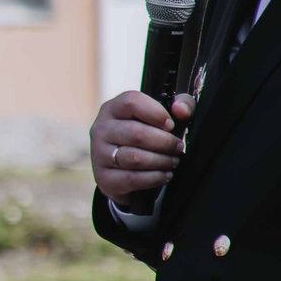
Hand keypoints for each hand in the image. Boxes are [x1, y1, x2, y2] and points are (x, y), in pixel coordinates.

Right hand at [89, 90, 195, 206]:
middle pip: (136, 133)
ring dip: (161, 161)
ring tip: (173, 161)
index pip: (131, 102)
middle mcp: (101, 129)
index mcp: (112, 109)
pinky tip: (165, 174)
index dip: (156, 113)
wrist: (118, 168)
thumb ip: (181, 105)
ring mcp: (99, 154)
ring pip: (135, 158)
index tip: (171, 125)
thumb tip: (182, 111)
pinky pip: (133, 178)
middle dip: (164, 142)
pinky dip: (155, 178)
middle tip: (178, 147)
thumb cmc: (143, 136)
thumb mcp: (159, 116)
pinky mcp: (103, 178)